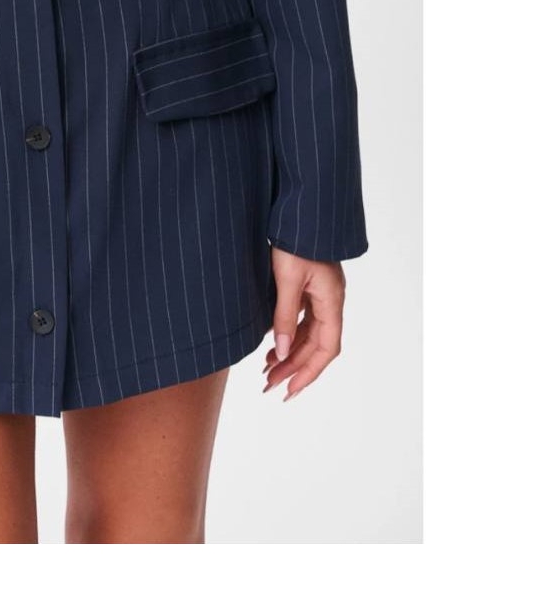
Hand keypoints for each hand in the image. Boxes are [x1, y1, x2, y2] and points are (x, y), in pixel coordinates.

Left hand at [262, 246, 344, 399]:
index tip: (289, 390)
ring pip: (308, 333)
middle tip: (269, 385)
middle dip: (294, 368)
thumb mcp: (287, 279)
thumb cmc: (295, 239)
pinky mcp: (309, 286)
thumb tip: (280, 351)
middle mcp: (330, 301)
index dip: (309, 372)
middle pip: (316, 345)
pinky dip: (288, 334)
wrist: (299, 210)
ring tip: (267, 370)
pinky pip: (302, 319)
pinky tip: (271, 344)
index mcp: (331, 301)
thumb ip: (284, 316)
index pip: (326, 349)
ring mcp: (320, 293)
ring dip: (290, 353)